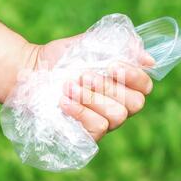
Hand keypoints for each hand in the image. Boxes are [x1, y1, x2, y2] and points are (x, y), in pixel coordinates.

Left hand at [26, 35, 153, 140]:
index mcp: (121, 84)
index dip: (135, 77)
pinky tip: (64, 101)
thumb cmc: (61, 58)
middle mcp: (117, 105)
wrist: (32, 72)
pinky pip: (98, 128)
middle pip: (135, 104)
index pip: (145, 86)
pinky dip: (81, 112)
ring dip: (92, 98)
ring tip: (68, 85)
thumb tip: (149, 58)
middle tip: (84, 75)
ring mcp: (103, 121)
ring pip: (117, 116)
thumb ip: (119, 46)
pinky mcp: (87, 135)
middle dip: (109, 87)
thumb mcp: (89, 44)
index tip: (113, 65)